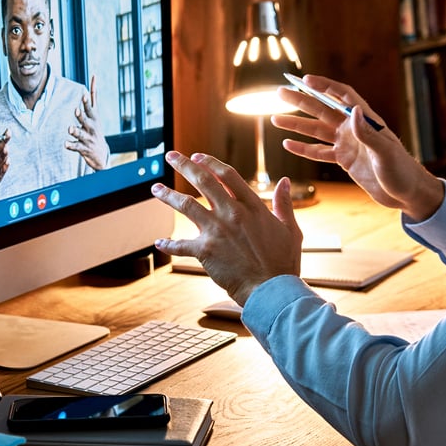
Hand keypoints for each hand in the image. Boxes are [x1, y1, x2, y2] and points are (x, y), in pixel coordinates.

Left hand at [65, 75, 108, 170]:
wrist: (101, 154)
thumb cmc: (95, 128)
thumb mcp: (96, 112)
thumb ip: (93, 96)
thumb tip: (94, 75)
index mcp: (94, 118)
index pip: (90, 108)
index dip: (87, 103)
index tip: (83, 95)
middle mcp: (91, 127)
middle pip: (86, 120)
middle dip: (81, 115)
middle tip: (76, 110)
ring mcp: (88, 138)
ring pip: (81, 134)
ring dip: (75, 131)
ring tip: (70, 128)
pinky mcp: (84, 148)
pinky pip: (76, 147)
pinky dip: (71, 145)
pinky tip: (65, 144)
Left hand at [151, 151, 302, 306]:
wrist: (272, 290)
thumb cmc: (283, 263)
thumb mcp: (290, 229)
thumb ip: (284, 203)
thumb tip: (284, 182)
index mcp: (253, 206)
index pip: (227, 175)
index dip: (210, 162)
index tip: (197, 156)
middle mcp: (232, 213)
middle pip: (203, 181)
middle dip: (184, 165)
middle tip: (171, 156)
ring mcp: (217, 230)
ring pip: (186, 205)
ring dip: (168, 195)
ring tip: (155, 188)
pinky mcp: (205, 251)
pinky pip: (180, 245)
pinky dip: (168, 245)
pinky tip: (159, 243)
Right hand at [271, 74, 443, 219]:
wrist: (407, 194)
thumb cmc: (402, 171)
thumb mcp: (385, 153)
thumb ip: (368, 134)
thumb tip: (353, 111)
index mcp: (366, 121)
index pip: (343, 96)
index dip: (324, 86)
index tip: (305, 80)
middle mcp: (354, 129)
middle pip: (322, 110)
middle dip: (301, 101)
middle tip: (280, 92)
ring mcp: (348, 144)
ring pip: (316, 131)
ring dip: (297, 125)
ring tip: (275, 119)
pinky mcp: (344, 160)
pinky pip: (319, 152)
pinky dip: (304, 149)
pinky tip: (288, 144)